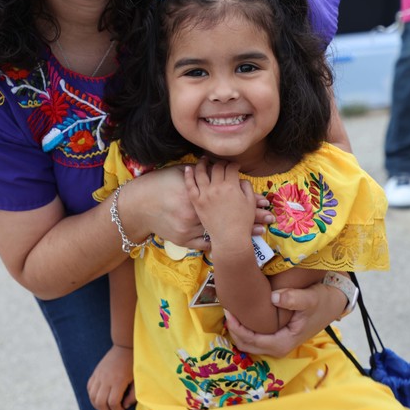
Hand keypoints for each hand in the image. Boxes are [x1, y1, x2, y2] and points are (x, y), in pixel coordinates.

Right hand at [87, 344, 134, 409]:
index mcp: (118, 381)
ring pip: (92, 397)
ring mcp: (99, 375)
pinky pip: (89, 388)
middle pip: (100, 402)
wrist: (124, 347)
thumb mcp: (137, 380)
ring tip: (106, 409)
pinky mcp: (95, 373)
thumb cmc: (133, 364)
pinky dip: (92, 396)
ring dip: (98, 406)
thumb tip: (125, 406)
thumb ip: (132, 395)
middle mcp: (106, 379)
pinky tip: (100, 398)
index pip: (113, 403)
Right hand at [133, 162, 272, 251]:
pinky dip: (221, 245)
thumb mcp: (180, 173)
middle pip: (229, 215)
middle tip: (270, 217)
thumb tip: (215, 164)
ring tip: (261, 231)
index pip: (229, 195)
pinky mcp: (184, 239)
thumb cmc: (160, 185)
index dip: (248, 199)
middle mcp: (197, 211)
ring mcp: (190, 227)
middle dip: (251, 216)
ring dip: (241, 232)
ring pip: (222, 231)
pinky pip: (206, 244)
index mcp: (199, 194)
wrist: (139, 206)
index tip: (264, 201)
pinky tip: (235, 245)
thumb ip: (199, 172)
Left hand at [185, 159, 253, 248]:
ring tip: (203, 159)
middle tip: (221, 163)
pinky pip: (190, 185)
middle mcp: (217, 187)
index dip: (234, 164)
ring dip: (202, 163)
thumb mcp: (250, 202)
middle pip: (217, 167)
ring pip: (201, 172)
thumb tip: (240, 178)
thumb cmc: (243, 221)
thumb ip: (246, 187)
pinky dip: (188, 175)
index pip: (231, 168)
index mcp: (231, 186)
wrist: (230, 238)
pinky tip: (188, 168)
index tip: (235, 165)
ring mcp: (205, 194)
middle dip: (220, 163)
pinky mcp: (196, 201)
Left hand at [224, 282, 343, 357]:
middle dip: (233, 329)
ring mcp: (276, 343)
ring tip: (231, 309)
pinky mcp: (276, 336)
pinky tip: (241, 312)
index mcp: (283, 343)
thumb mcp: (310, 298)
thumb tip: (273, 297)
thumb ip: (293, 298)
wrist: (333, 303)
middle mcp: (278, 347)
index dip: (236, 327)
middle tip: (227, 308)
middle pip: (245, 345)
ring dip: (238, 329)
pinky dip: (244, 327)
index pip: (251, 340)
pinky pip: (254, 336)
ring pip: (248, 342)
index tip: (228, 310)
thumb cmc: (321, 301)